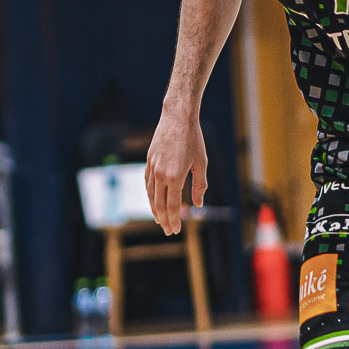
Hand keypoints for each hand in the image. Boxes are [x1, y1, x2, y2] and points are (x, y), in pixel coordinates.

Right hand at [144, 111, 206, 234]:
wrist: (177, 118)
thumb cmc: (193, 140)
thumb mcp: (201, 163)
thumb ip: (199, 186)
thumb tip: (198, 204)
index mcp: (175, 177)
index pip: (172, 206)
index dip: (173, 220)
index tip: (175, 230)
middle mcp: (160, 175)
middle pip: (159, 204)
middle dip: (163, 219)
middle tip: (167, 231)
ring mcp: (152, 168)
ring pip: (150, 195)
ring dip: (154, 209)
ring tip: (159, 220)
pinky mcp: (149, 161)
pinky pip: (147, 183)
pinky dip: (149, 195)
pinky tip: (153, 200)